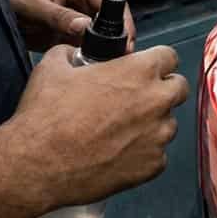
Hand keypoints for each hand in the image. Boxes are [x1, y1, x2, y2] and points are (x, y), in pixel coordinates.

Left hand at [4, 0, 135, 52]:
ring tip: (106, 63)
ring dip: (107, 48)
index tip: (123, 38)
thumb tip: (84, 27)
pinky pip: (89, 46)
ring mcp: (80, 18)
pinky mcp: (72, 35)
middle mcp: (84, 0)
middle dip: (118, 36)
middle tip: (120, 56)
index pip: (109, 0)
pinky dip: (93, 56)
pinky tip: (93, 65)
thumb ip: (59, 16)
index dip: (120, 18)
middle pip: (113, 19)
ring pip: (104, 35)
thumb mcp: (34, 5)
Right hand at [6, 45, 189, 209]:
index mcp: (139, 71)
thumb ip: (70, 53)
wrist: (37, 165)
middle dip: (162, 90)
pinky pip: (158, 155)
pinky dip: (143, 154)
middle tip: (137, 99)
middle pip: (179, 88)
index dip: (156, 62)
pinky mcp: (153, 165)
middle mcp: (157, 101)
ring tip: (121, 131)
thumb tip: (72, 52)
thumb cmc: (46, 117)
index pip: (169, 56)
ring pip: (169, 123)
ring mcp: (158, 135)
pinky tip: (118, 154)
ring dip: (152, 124)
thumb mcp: (52, 68)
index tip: (146, 69)